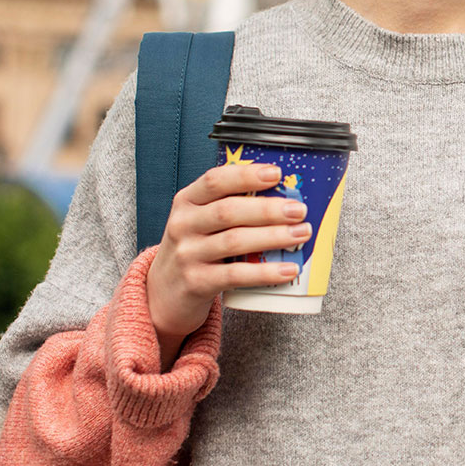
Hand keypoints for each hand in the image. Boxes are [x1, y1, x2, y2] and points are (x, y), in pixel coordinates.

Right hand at [146, 163, 311, 367]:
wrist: (163, 292)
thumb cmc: (195, 247)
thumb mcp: (201, 220)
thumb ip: (231, 205)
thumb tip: (286, 196)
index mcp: (187, 201)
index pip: (215, 180)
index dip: (246, 175)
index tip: (276, 173)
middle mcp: (184, 224)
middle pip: (228, 211)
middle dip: (268, 209)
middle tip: (299, 210)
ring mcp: (188, 254)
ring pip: (235, 241)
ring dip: (273, 236)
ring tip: (301, 234)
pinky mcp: (196, 282)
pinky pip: (235, 275)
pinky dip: (265, 272)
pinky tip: (288, 269)